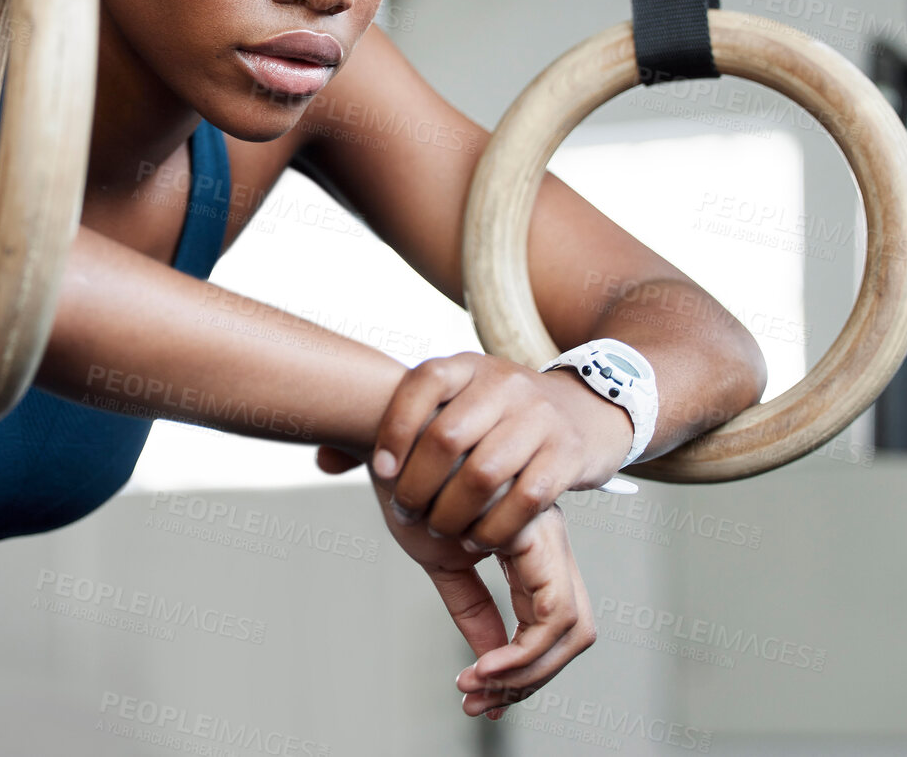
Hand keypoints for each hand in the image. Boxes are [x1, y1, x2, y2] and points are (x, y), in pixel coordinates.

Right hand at [359, 452, 598, 718]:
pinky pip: (551, 612)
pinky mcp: (531, 533)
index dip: (525, 668)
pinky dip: (521, 652)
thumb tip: (486, 657)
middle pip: (575, 628)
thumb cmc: (411, 484)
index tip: (478, 696)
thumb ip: (468, 603)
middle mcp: (546, 537)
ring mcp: (543, 533)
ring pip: (570, 626)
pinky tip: (479, 668)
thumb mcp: (439, 556)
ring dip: (526, 674)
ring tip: (475, 689)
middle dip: (533, 678)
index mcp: (528, 541)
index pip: (553, 618)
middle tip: (480, 703)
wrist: (391, 434)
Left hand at [366, 353, 633, 554]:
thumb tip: (324, 459)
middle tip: (406, 512)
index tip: (380, 473)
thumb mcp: (450, 403)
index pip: (421, 384)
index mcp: (465, 365)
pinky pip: (525, 500)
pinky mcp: (566, 454)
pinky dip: (494, 528)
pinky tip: (477, 540)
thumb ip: (390, 429)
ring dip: (452, 512)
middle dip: (418, 485)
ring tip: (439, 530)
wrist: (581, 410)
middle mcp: (502, 383)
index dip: (394, 429)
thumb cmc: (494, 417)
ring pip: (484, 473)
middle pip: (446, 436)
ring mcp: (538, 417)